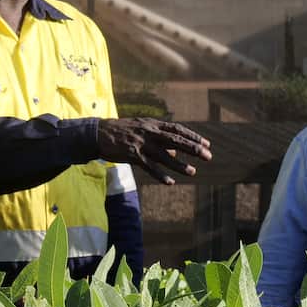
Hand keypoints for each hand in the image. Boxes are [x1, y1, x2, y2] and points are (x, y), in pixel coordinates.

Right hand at [96, 117, 211, 184]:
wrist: (98, 133)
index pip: (177, 129)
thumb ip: (158, 137)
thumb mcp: (141, 128)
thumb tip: (174, 150)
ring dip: (179, 165)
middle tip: (208, 156)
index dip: (193, 136)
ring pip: (164, 155)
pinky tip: (170, 182)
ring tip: (192, 172)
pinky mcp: (132, 155)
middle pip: (175, 140)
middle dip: (193, 148)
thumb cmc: (121, 131)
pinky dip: (160, 175)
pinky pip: (149, 167)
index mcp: (152, 124)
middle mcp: (149, 132)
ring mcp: (141, 143)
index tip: (206, 143)